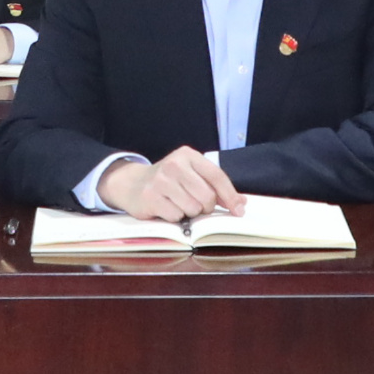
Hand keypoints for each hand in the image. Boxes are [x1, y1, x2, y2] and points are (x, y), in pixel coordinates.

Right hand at [104, 147, 243, 221]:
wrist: (132, 184)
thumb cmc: (169, 182)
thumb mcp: (191, 176)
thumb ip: (215, 187)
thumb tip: (241, 204)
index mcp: (188, 155)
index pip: (217, 176)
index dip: (230, 196)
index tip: (238, 211)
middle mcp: (174, 164)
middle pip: (207, 196)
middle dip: (206, 207)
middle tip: (196, 205)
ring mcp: (161, 180)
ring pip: (193, 208)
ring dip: (189, 213)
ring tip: (178, 205)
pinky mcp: (150, 197)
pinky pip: (176, 216)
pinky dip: (175, 218)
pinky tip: (166, 208)